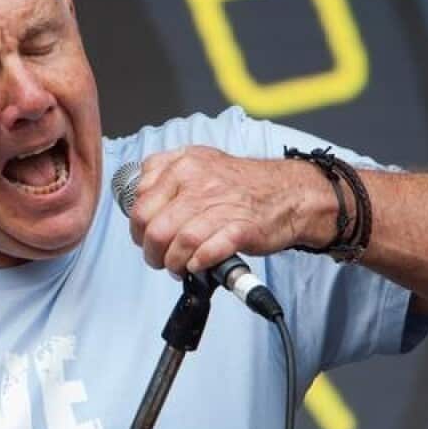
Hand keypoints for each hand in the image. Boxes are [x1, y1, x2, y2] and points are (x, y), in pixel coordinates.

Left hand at [127, 146, 329, 275]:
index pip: (140, 203)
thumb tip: (137, 195)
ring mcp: (221, 205)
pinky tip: (197, 265)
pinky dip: (197, 263)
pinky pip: (206, 252)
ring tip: (179, 266)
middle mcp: (199, 182)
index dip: (138, 228)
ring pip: (178, 242)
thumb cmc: (242, 184)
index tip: (145, 237)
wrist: (290, 193)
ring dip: (173, 263)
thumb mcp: (199, 162)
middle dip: (151, 252)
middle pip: (154, 227)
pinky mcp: (241, 229)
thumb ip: (165, 172)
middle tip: (159, 259)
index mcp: (183, 164)